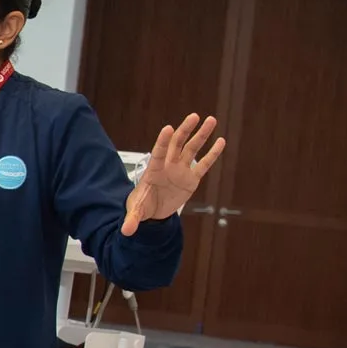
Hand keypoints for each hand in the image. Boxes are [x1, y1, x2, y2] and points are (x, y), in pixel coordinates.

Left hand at [123, 113, 225, 235]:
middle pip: (177, 144)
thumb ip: (132, 219)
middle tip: (194, 116)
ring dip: (201, 135)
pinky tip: (221, 141)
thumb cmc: (143, 206)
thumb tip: (125, 231)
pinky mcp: (192, 178)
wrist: (153, 210)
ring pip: (192, 149)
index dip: (163, 141)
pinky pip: (204, 164)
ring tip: (211, 120)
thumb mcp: (136, 212)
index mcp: (153, 171)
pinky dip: (212, 154)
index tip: (168, 128)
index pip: (158, 153)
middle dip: (185, 130)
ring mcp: (181, 170)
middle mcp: (168, 166)